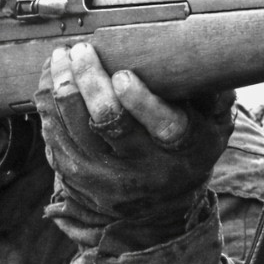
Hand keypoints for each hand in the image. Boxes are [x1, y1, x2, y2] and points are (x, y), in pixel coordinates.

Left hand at [36, 42, 234, 249]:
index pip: (165, 127)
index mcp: (181, 151)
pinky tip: (49, 81)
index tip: (124, 75)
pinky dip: (48, 106)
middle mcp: (142, 168)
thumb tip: (214, 72)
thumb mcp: (213, 131)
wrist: (157, 212)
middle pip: (109, 121)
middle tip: (82, 51)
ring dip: (62, 86)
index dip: (142, 102)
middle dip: (90, 80)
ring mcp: (105, 177)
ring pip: (73, 128)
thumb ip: (216, 100)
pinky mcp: (77, 178)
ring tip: (60, 57)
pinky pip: (54, 138)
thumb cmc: (186, 154)